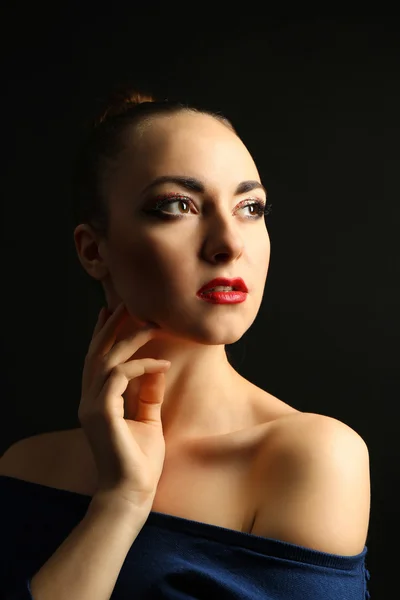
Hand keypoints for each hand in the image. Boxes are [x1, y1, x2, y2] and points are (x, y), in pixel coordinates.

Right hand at [78, 302, 170, 510]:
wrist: (132, 494)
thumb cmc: (140, 461)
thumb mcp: (148, 420)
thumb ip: (148, 394)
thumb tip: (158, 368)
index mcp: (97, 402)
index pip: (96, 361)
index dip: (103, 335)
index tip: (112, 313)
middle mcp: (89, 400)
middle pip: (97, 354)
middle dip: (111, 326)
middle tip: (126, 303)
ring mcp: (91, 406)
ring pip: (106, 359)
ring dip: (128, 337)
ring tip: (150, 322)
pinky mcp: (100, 412)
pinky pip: (120, 375)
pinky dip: (141, 365)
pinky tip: (162, 363)